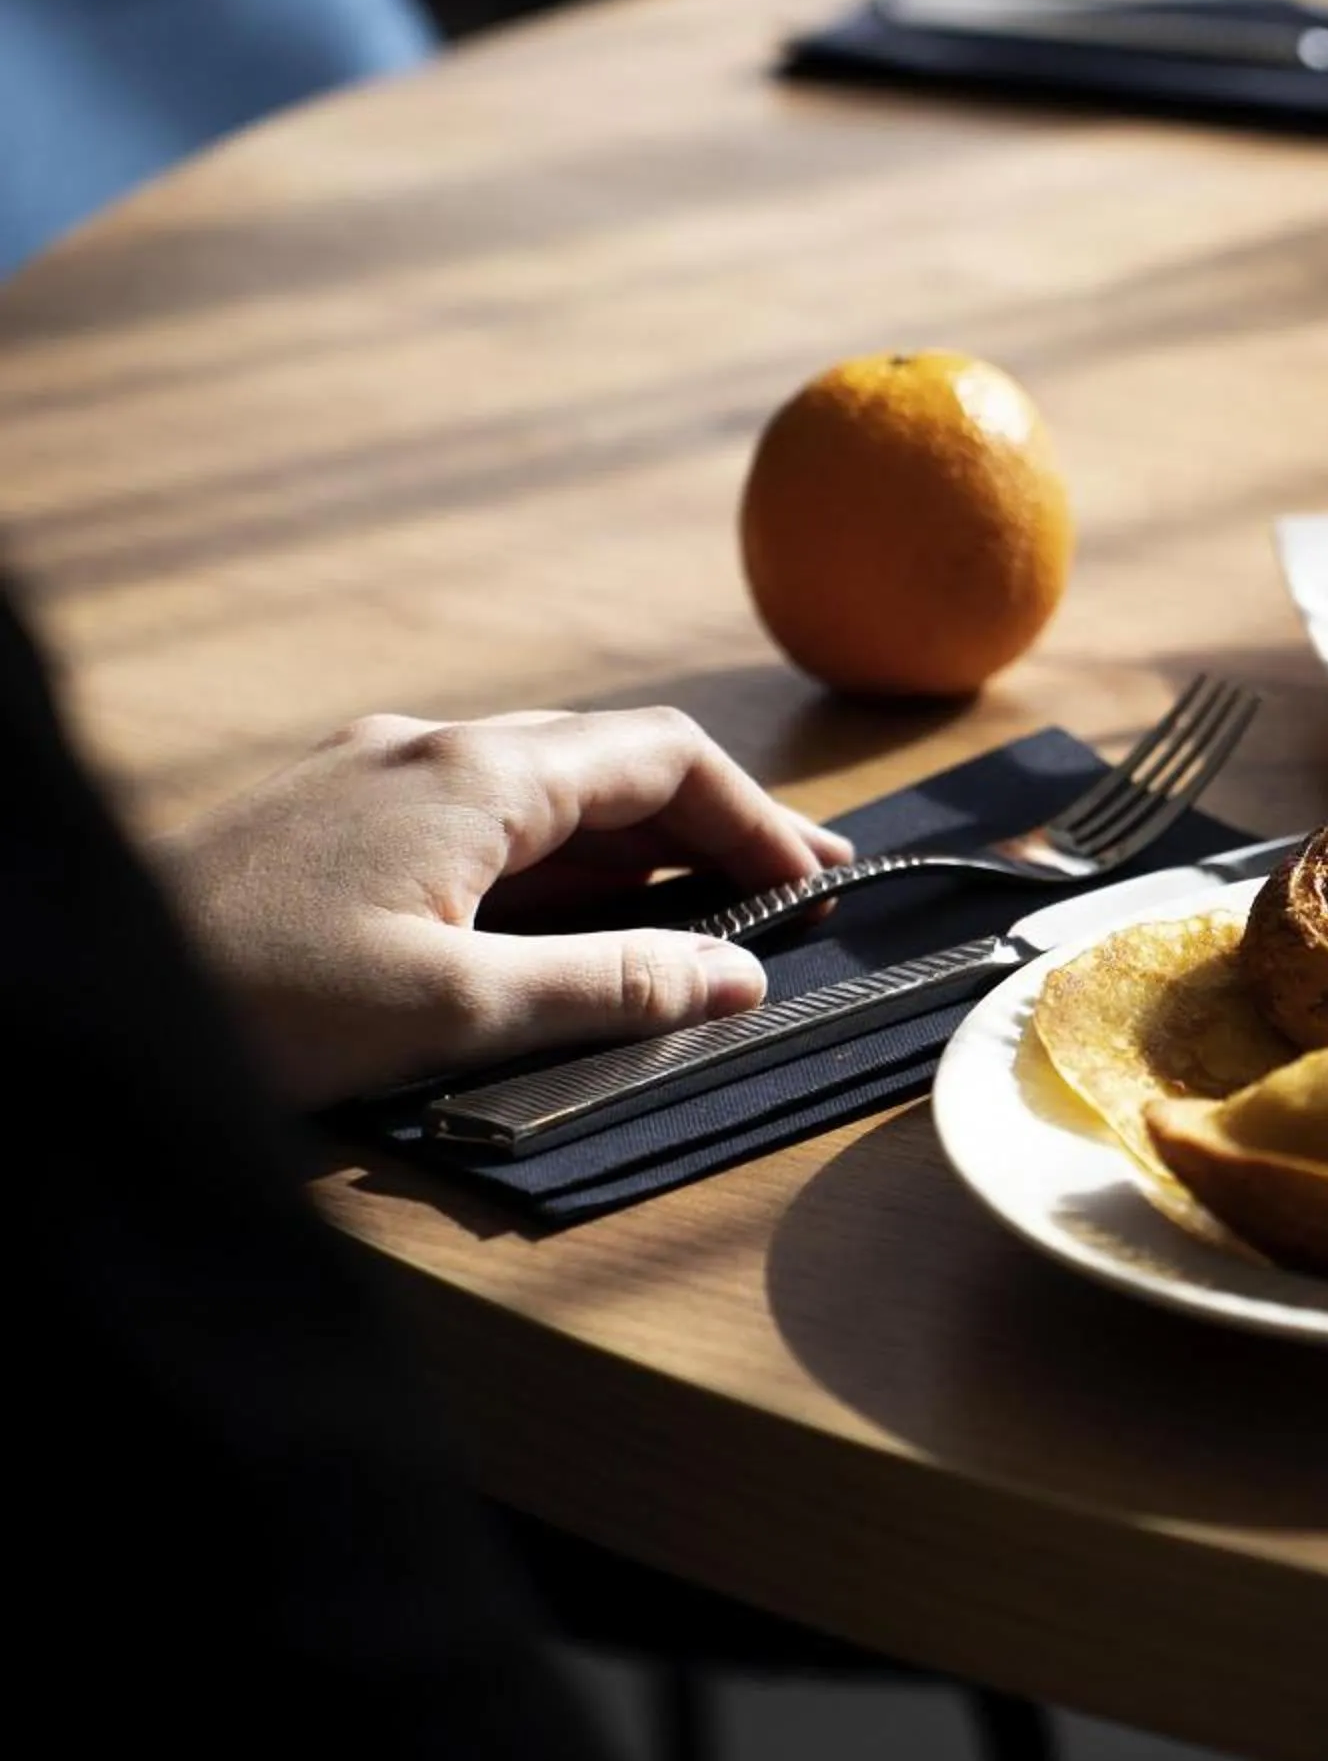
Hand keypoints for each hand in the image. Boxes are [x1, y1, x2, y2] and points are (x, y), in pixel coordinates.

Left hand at [163, 709, 852, 1108]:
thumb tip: (738, 978)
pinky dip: (560, 860)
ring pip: (546, 791)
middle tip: (795, 896)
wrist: (75, 990)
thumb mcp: (455, 1010)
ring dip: (638, 847)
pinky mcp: (329, 820)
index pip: (664, 761)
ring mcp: (371, 778)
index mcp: (475, 775)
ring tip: (709, 913)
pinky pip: (481, 818)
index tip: (821, 889)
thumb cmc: (251, 1000)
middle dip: (716, 827)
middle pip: (612, 763)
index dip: (761, 820)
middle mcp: (429, 750)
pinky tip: (573, 919)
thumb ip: (610, 988)